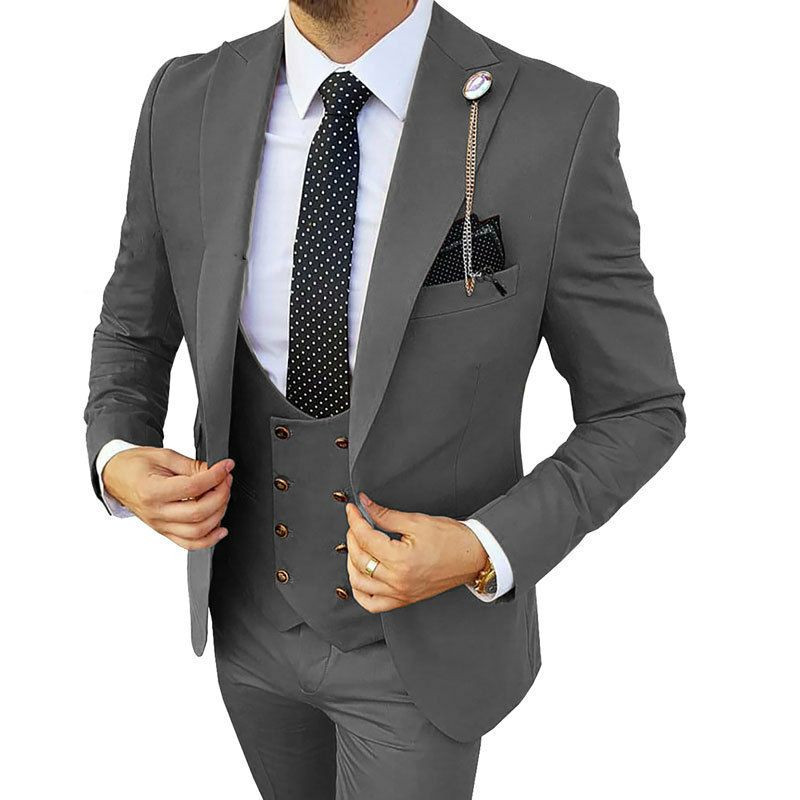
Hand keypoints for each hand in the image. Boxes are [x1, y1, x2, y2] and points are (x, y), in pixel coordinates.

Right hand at [102, 447, 234, 550]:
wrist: (116, 477)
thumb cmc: (135, 465)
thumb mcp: (163, 456)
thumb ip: (191, 466)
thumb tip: (215, 472)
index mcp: (152, 491)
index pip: (193, 488)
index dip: (215, 476)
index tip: (226, 467)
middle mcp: (155, 512)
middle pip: (198, 513)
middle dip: (221, 495)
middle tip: (226, 480)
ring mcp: (160, 525)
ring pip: (197, 531)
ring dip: (218, 514)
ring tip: (222, 497)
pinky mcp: (164, 531)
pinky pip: (189, 543)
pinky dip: (209, 539)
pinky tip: (220, 528)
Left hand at [344, 493, 487, 612]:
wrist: (473, 556)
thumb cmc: (452, 539)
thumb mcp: (417, 521)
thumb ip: (386, 516)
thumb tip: (366, 507)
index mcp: (401, 559)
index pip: (366, 538)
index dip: (355, 520)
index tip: (353, 510)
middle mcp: (398, 580)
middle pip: (360, 559)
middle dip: (352, 537)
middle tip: (356, 523)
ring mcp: (400, 593)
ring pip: (359, 583)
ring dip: (352, 562)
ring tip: (356, 546)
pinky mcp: (403, 599)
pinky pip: (372, 604)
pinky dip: (360, 591)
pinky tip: (360, 575)